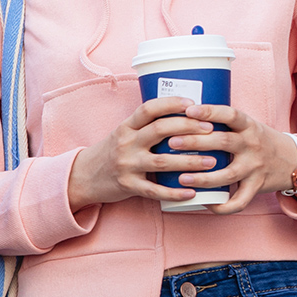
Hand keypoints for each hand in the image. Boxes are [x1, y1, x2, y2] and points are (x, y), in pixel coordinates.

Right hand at [65, 97, 218, 210]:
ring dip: (190, 161)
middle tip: (211, 130)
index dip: (172, 104)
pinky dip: (175, 192)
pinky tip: (192, 193)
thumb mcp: (123, 133)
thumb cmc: (112, 152)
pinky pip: (155, 190)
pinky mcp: (128, 185)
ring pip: (163, 161)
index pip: (149, 109)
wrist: (84, 176)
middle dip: (189, 129)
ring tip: (212, 161)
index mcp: (126, 126)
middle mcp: (126, 143)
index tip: (193, 104)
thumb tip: (184, 117)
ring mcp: (126, 165)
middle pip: (160, 130)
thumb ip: (146, 127)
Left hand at [169, 105, 296, 213]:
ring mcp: (255, 167)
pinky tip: (205, 204)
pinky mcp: (257, 186)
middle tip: (171, 143)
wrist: (292, 160)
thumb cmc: (259, 140)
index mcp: (248, 126)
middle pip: (223, 142)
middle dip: (195, 142)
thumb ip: (223, 122)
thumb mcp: (247, 125)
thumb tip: (183, 114)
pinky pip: (240, 201)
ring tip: (181, 178)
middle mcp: (252, 145)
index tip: (188, 110)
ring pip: (228, 174)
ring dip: (203, 178)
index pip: (230, 114)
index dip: (209, 112)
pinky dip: (222, 206)